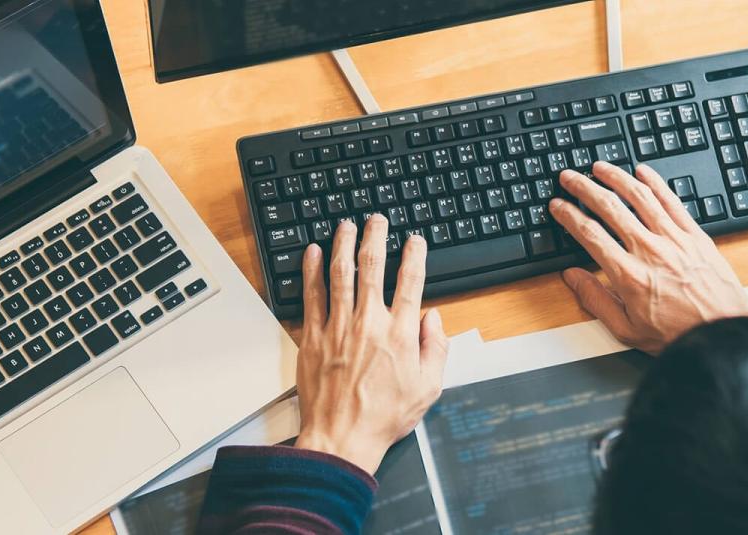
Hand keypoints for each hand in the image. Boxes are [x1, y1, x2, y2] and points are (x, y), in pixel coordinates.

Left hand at [293, 216, 448, 474]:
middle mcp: (369, 324)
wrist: (341, 439)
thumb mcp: (429, 388)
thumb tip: (433, 318)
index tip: (415, 241)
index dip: (414, 255)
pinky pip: (312, 296)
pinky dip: (312, 271)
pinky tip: (314, 254)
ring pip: (341, 274)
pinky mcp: (313, 338)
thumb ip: (436, 348)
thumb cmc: (382, 418)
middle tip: (376, 220)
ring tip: (346, 225)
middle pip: (372, 267)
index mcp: (400, 335)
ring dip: (344, 244)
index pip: (410, 282)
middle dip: (375, 237)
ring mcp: (338, 329)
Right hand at [549, 162, 747, 354]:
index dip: (569, 215)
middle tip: (570, 177)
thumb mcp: (626, 330)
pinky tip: (643, 172)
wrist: (722, 334)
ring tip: (600, 167)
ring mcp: (674, 239)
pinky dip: (655, 183)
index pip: (589, 234)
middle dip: (585, 188)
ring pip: (640, 197)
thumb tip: (573, 278)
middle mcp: (649, 250)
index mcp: (628, 274)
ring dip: (616, 177)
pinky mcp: (695, 235)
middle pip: (610, 207)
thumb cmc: (678, 335)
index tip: (558, 206)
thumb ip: (596, 301)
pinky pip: (672, 201)